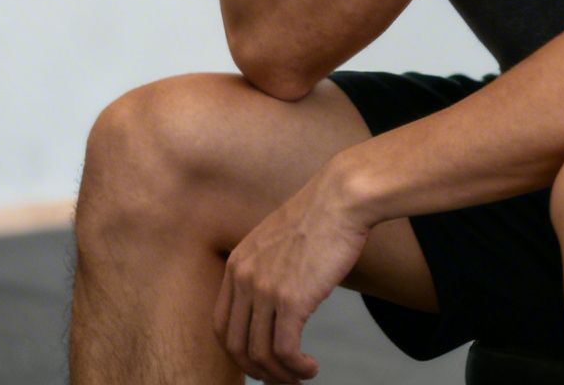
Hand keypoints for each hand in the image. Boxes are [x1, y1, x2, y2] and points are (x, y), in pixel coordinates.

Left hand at [214, 173, 369, 382]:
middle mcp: (244, 278)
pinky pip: (286, 351)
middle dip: (257, 370)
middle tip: (280, 379)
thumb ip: (267, 269)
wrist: (341, 198)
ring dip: (281, 375)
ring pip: (261, 353)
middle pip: (235, 346)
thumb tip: (278, 303)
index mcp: (237, 264)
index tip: (260, 362)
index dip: (238, 352)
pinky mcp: (292, 300)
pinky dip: (297, 368)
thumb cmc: (320, 217)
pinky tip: (311, 367)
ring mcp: (265, 289)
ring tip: (300, 377)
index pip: (222, 325)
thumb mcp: (277, 241)